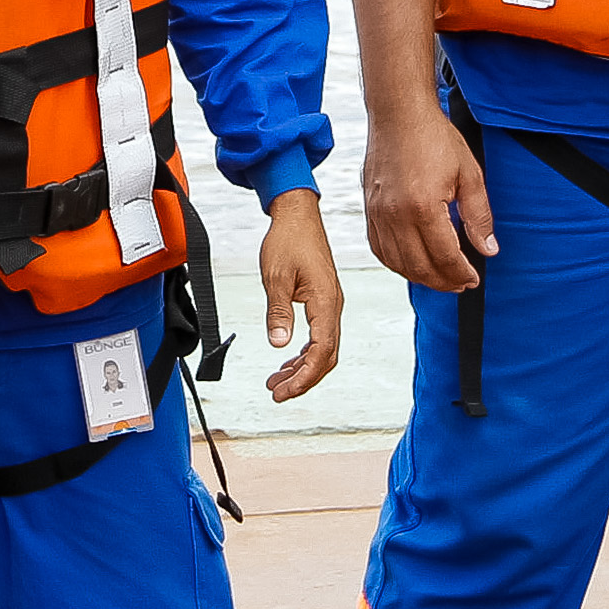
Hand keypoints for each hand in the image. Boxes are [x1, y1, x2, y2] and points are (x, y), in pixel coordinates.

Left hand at [255, 187, 345, 401]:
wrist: (297, 215)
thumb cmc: (288, 239)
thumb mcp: (276, 277)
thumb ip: (278, 312)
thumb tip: (279, 344)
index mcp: (326, 302)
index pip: (321, 351)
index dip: (304, 376)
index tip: (284, 390)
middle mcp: (333, 306)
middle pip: (326, 356)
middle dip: (303, 379)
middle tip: (278, 393)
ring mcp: (330, 304)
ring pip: (322, 348)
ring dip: (302, 367)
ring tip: (277, 381)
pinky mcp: (323, 300)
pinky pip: (318, 335)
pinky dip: (303, 352)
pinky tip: (287, 359)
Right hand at [361, 108, 492, 293]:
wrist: (399, 113)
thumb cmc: (433, 136)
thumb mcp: (469, 174)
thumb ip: (478, 216)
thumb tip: (488, 248)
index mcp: (423, 206)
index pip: (444, 258)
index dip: (461, 274)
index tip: (473, 278)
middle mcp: (395, 214)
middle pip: (419, 267)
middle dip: (443, 282)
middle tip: (460, 283)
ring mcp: (378, 213)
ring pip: (397, 263)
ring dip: (420, 276)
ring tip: (439, 276)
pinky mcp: (368, 208)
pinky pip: (379, 248)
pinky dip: (396, 262)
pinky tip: (412, 261)